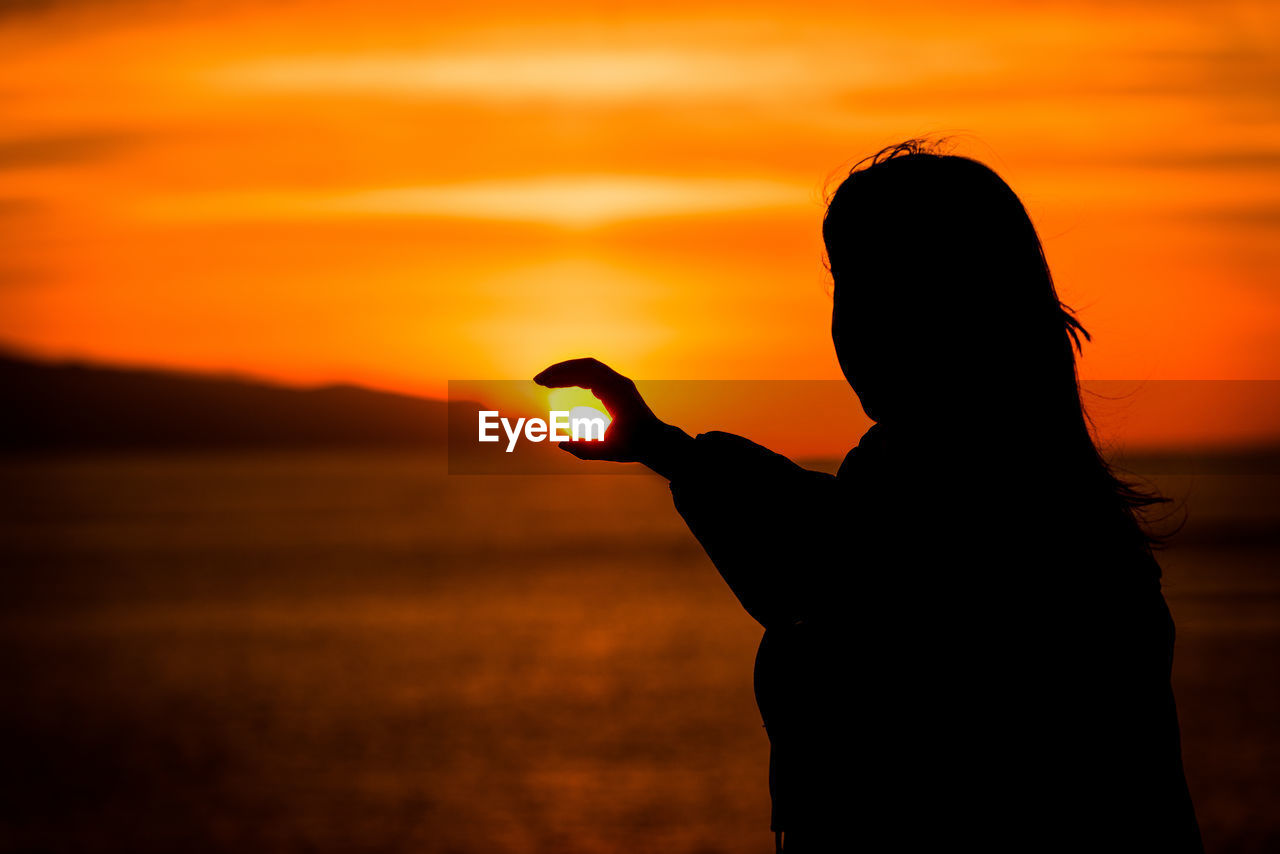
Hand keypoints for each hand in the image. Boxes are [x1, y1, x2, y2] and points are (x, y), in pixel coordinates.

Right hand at [534, 358, 685, 467]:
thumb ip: (584, 450)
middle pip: (585, 365)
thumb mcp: (608, 451)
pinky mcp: (616, 386)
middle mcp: (619, 382)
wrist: (656, 441)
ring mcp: (618, 382)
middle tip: (538, 380)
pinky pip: (593, 374)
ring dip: (567, 371)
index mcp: (617, 393)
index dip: (562, 377)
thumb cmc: (635, 446)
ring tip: (545, 382)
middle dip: (560, 370)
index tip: (543, 384)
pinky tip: (561, 385)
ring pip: (589, 367)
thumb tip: (561, 443)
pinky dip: (576, 376)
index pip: (586, 375)